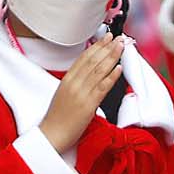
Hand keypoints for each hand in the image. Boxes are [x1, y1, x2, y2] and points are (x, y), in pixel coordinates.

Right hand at [41, 37, 126, 152]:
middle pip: (93, 61)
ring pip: (99, 71)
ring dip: (112, 57)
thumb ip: (76, 82)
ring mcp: (81, 93)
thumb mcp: (63, 94)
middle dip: (107, 47)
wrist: (52, 134)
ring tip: (121, 48)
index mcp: (67, 80)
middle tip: (118, 38)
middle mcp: (74, 84)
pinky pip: (102, 87)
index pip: (84, 58)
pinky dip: (112, 76)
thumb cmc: (58, 118)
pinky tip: (119, 68)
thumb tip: (90, 74)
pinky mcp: (88, 105)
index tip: (106, 38)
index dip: (96, 46)